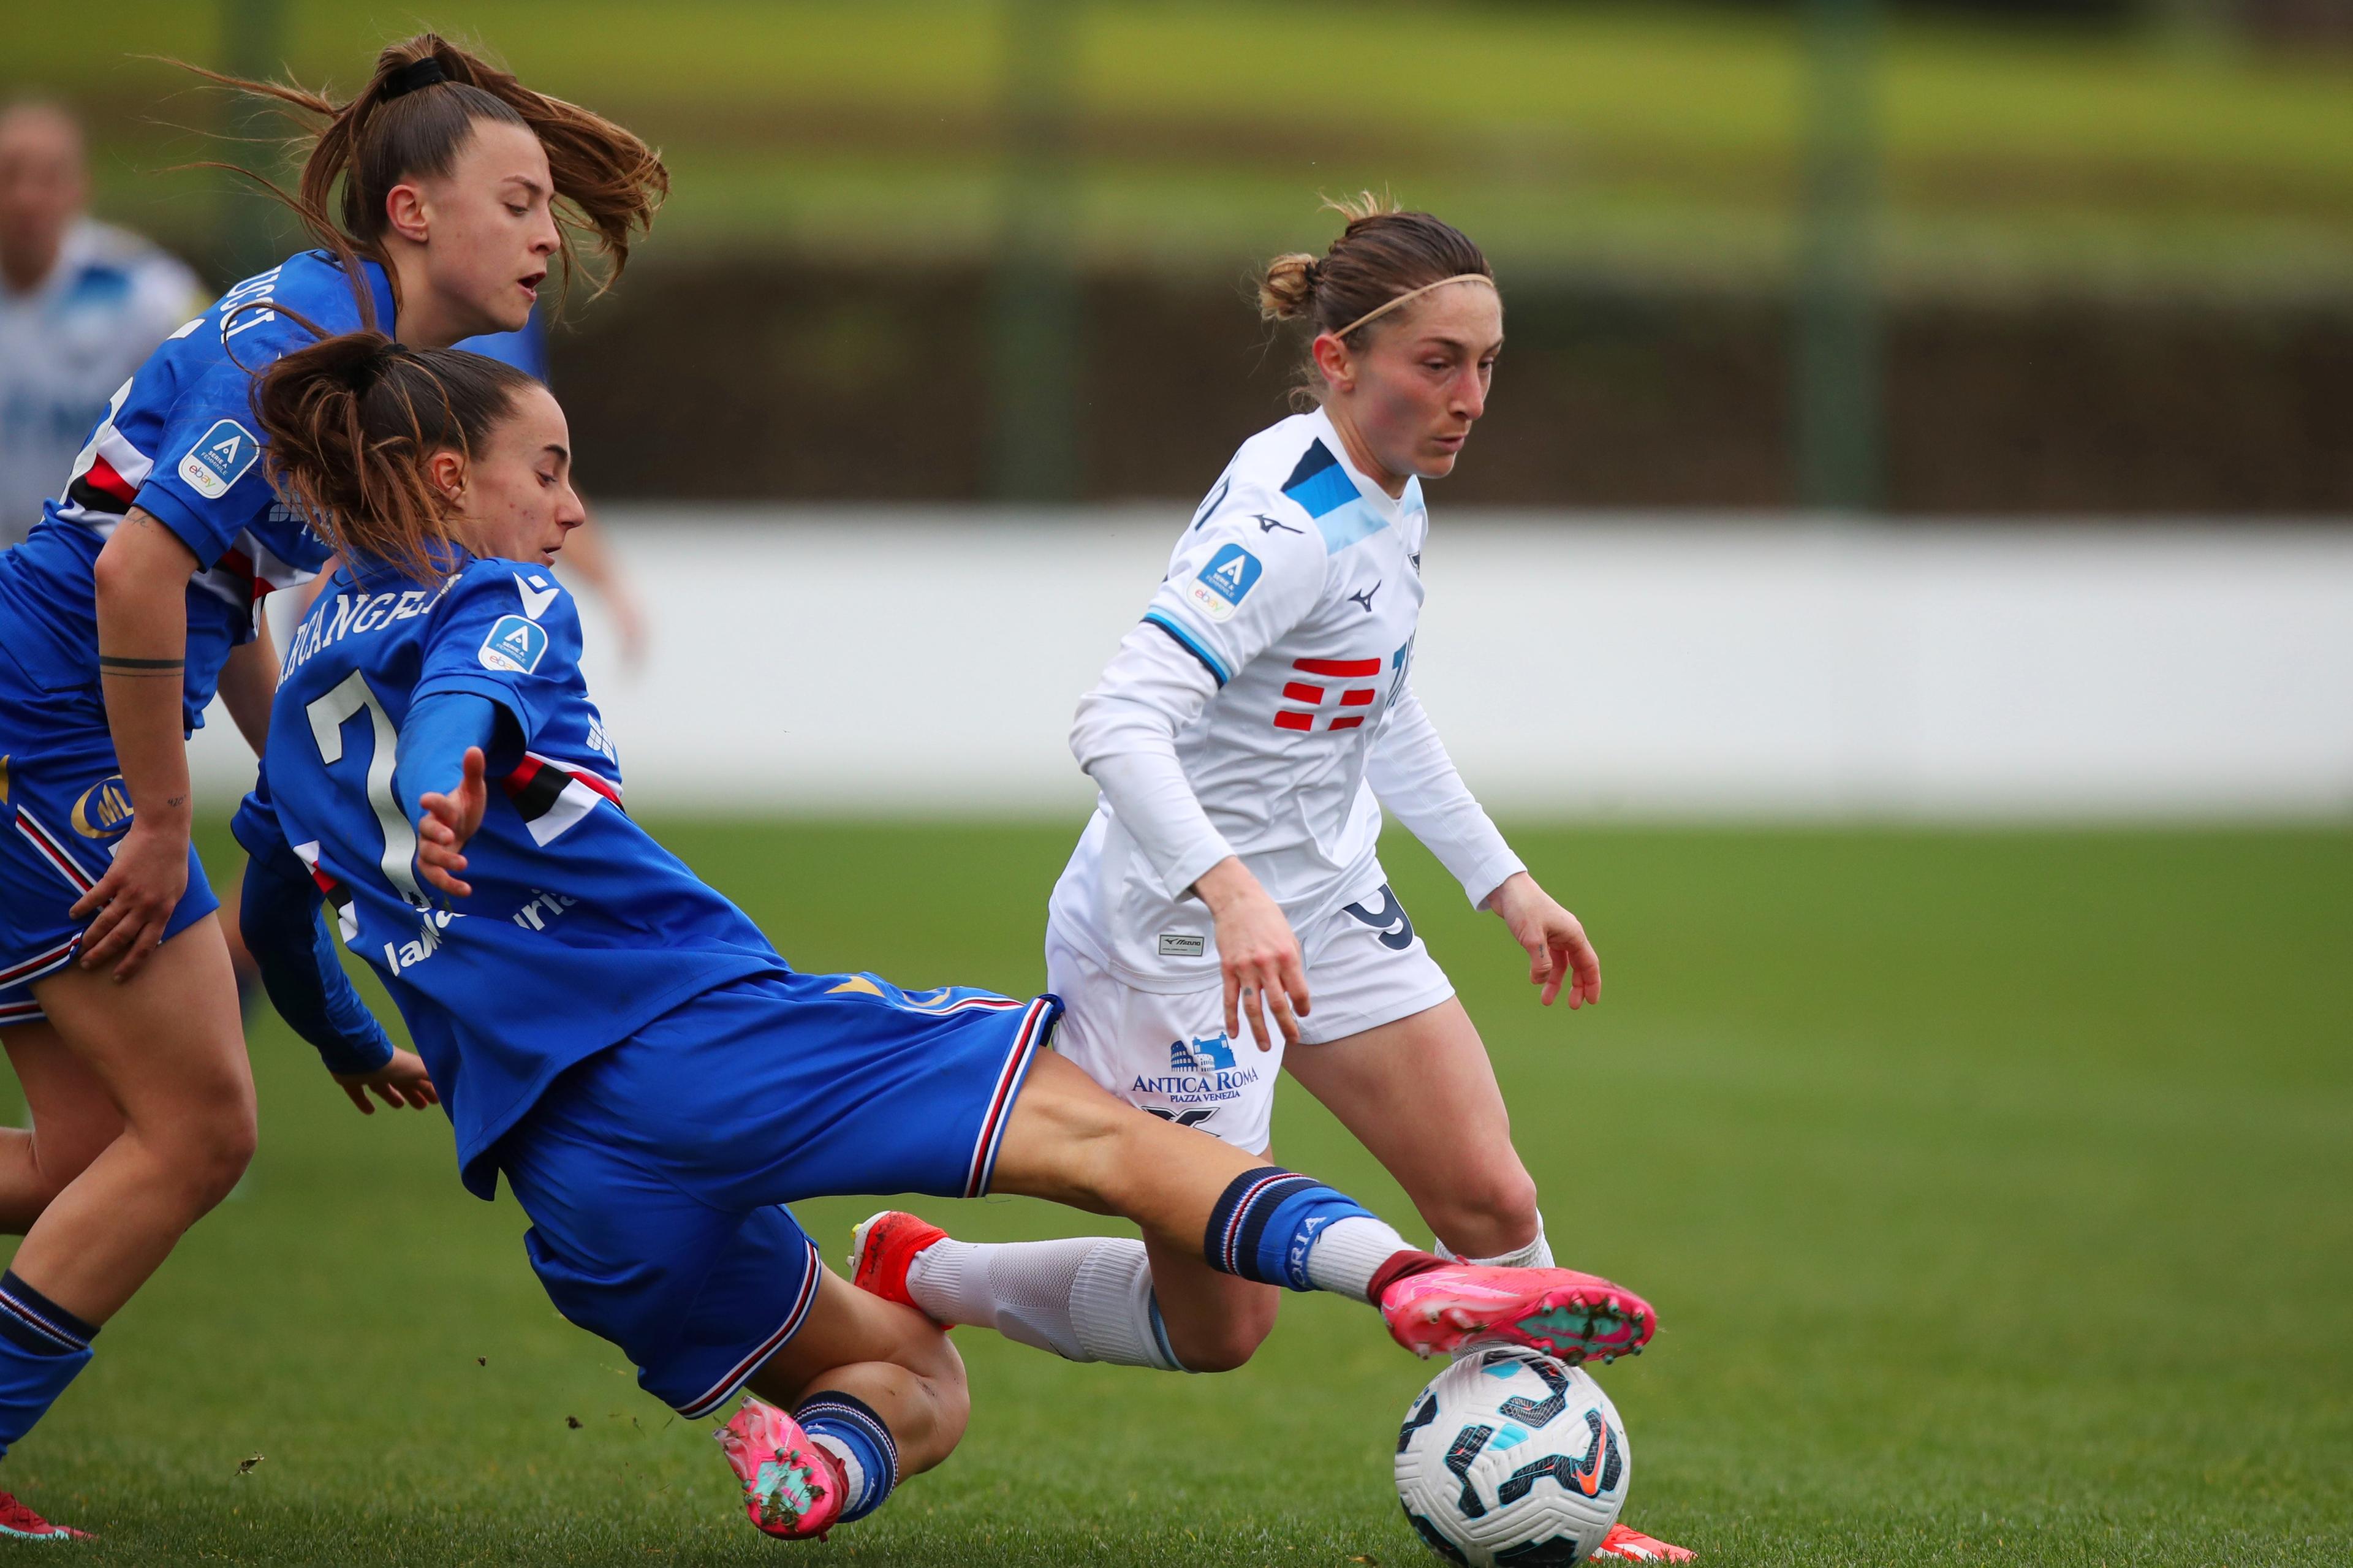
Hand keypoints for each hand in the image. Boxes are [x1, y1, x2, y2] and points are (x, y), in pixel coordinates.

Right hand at [71, 815, 190, 980]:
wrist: (165, 832)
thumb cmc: (172, 860)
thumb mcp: (176, 889)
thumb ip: (163, 908)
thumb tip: (152, 926)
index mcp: (164, 911)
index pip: (147, 946)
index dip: (132, 963)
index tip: (119, 976)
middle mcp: (147, 906)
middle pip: (122, 938)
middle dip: (103, 954)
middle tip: (88, 963)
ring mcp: (131, 893)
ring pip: (106, 923)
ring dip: (90, 937)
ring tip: (79, 946)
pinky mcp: (116, 878)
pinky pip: (95, 898)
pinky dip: (83, 907)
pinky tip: (74, 914)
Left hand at [333, 1048, 439, 1114]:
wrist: (359, 1056)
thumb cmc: (393, 1064)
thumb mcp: (418, 1069)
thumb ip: (433, 1075)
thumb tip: (453, 1078)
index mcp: (405, 1067)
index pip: (420, 1079)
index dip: (429, 1090)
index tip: (436, 1101)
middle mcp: (389, 1069)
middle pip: (403, 1083)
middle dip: (414, 1093)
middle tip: (422, 1107)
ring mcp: (370, 1073)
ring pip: (383, 1086)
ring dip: (393, 1096)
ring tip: (400, 1106)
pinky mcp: (351, 1080)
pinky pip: (358, 1092)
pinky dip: (364, 1101)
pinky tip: (370, 1111)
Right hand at [416, 748, 488, 897]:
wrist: (459, 823)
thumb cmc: (464, 805)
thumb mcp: (473, 789)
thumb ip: (472, 772)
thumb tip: (474, 748)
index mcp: (442, 808)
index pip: (434, 803)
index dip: (431, 801)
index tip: (426, 799)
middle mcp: (432, 827)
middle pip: (426, 832)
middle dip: (435, 834)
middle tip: (451, 838)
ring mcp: (431, 846)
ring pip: (427, 857)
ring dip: (443, 862)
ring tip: (463, 864)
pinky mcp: (434, 864)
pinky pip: (434, 876)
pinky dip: (448, 884)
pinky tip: (467, 890)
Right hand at [1194, 857, 1308, 1051]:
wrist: (1238, 901)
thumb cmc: (1267, 918)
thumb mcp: (1288, 938)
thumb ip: (1291, 966)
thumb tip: (1292, 993)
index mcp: (1287, 956)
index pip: (1298, 992)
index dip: (1302, 1007)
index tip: (1303, 1015)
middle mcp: (1267, 965)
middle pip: (1278, 1005)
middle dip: (1287, 1026)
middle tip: (1293, 1040)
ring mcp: (1245, 969)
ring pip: (1253, 1007)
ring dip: (1260, 1030)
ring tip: (1266, 1047)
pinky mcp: (1227, 969)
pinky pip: (1230, 999)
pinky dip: (1231, 1019)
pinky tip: (1235, 1034)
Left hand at [1489, 872, 1600, 1008]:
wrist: (1506, 888)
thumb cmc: (1523, 907)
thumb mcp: (1532, 937)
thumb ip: (1541, 962)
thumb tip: (1543, 981)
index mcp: (1573, 934)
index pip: (1589, 963)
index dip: (1592, 983)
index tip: (1592, 1002)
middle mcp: (1567, 935)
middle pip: (1578, 965)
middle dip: (1577, 986)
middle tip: (1572, 1006)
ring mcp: (1554, 935)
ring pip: (1561, 964)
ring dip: (1556, 982)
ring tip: (1546, 1000)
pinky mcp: (1541, 935)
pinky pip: (1548, 958)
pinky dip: (1543, 970)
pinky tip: (1535, 981)